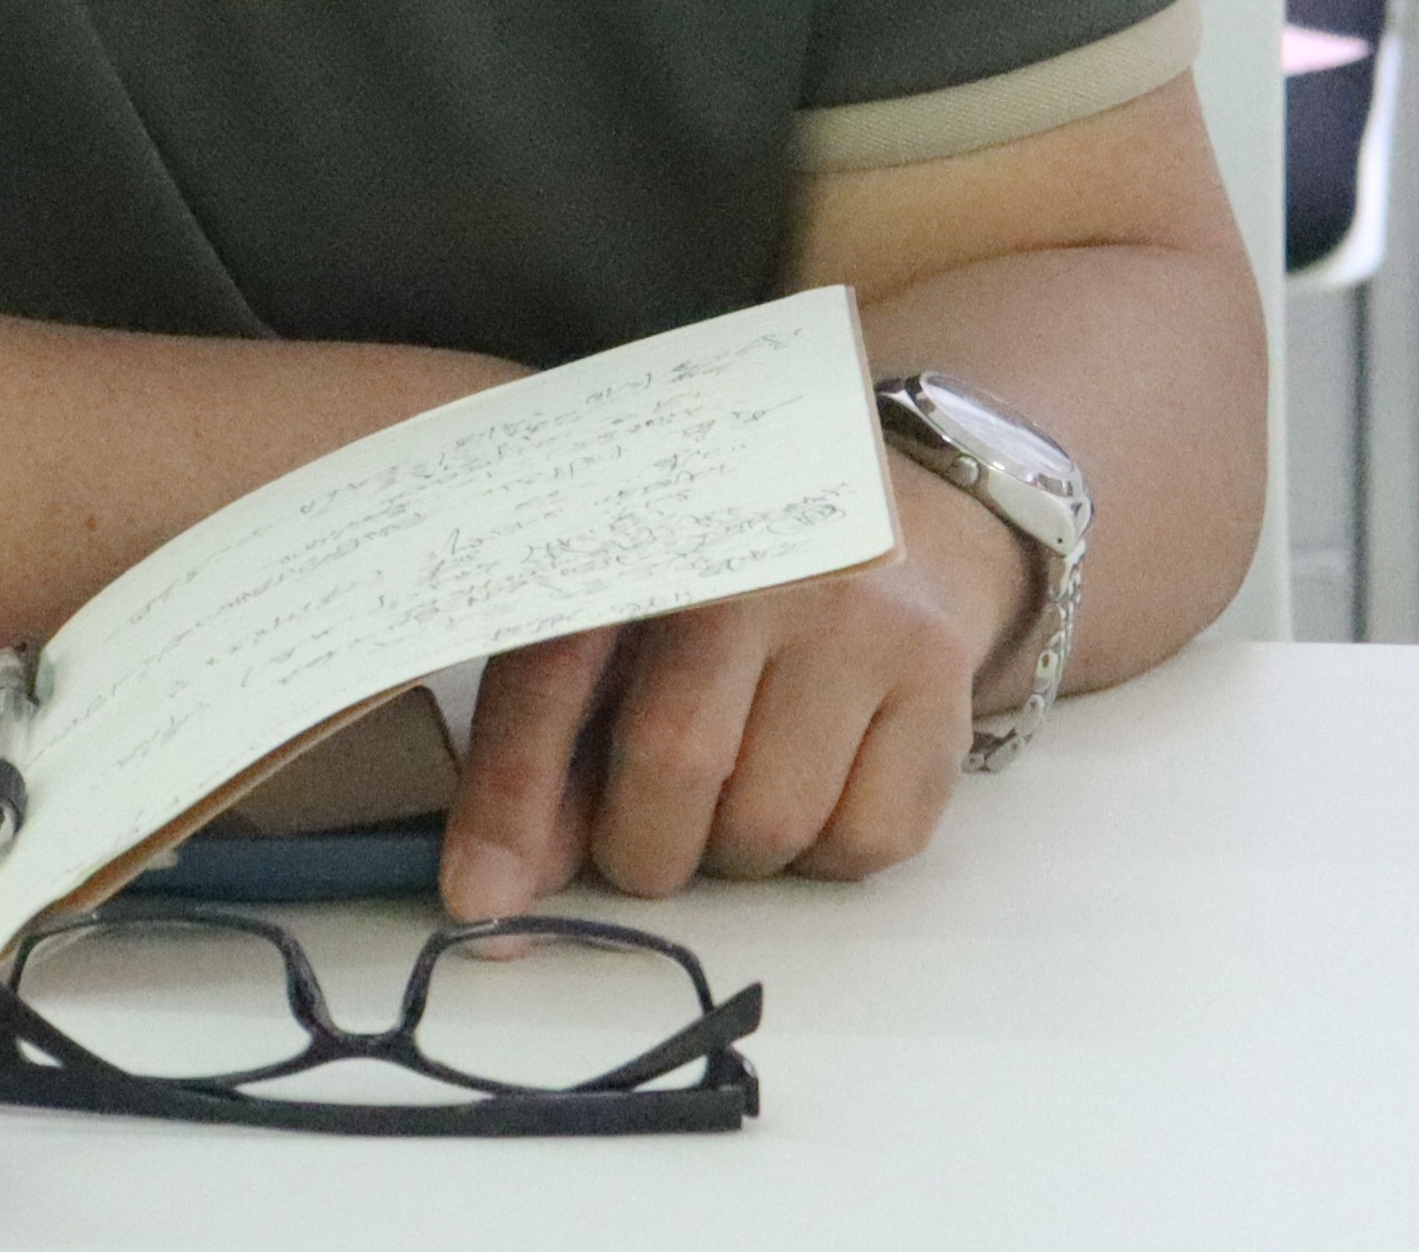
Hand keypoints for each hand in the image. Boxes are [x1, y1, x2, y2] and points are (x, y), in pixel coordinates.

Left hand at [436, 462, 1028, 920]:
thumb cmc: (724, 597)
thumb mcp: (620, 637)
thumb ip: (555, 756)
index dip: (508, 802)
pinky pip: (866, 843)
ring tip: (743, 790)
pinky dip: (829, 854)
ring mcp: (857, 614)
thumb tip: (496, 897)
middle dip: (641, 849)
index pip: (553, 679)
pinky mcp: (939, 676)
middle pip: (673, 765)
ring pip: (770, 827)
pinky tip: (824, 784)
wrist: (901, 513)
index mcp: (640, 535)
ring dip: (736, 856)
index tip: (479, 903)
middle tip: (647, 843)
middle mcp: (753, 560)